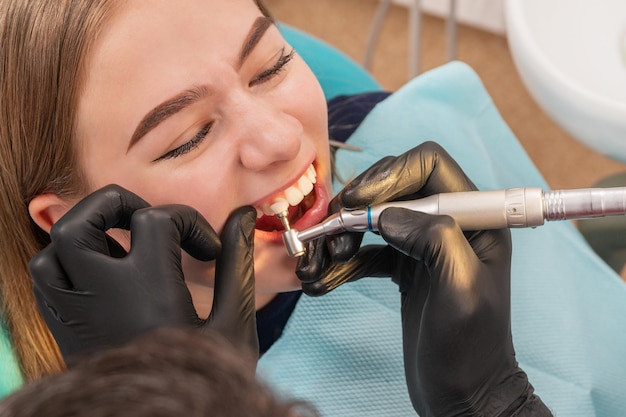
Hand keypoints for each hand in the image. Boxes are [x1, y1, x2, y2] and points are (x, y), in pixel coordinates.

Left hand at [30, 184, 257, 362]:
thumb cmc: (201, 380)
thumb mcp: (232, 324)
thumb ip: (237, 266)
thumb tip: (243, 216)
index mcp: (147, 289)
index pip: (155, 220)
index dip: (188, 223)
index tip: (207, 252)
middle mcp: (100, 294)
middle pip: (81, 220)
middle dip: (116, 205)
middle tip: (149, 220)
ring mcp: (76, 312)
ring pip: (53, 248)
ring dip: (87, 232)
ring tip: (124, 242)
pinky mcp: (64, 328)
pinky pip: (47, 277)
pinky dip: (70, 260)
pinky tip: (105, 272)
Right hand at [297, 142, 549, 415]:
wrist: (464, 396)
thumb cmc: (470, 349)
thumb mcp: (461, 290)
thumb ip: (434, 239)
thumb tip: (387, 214)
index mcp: (475, 221)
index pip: (429, 165)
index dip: (389, 174)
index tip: (356, 203)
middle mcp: (450, 225)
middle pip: (394, 186)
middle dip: (357, 206)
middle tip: (331, 233)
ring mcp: (424, 247)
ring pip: (375, 218)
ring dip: (343, 235)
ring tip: (320, 263)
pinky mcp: (405, 269)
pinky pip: (368, 251)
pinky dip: (343, 262)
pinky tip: (324, 282)